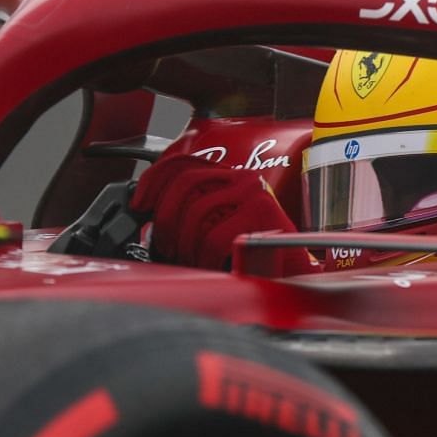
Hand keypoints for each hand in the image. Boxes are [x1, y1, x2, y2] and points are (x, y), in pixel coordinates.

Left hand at [129, 154, 309, 272]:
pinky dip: (206, 257)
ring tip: (191, 260)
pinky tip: (213, 265)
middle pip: (185, 184)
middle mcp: (243, 178)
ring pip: (196, 212)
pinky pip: (214, 237)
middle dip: (165, 218)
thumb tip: (152, 219)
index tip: (139, 204)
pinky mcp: (262, 214)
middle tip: (164, 245)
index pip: (183, 163)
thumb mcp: (221, 226)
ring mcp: (254, 193)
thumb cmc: (257, 254)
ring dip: (185, 244)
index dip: (153, 180)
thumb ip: (194, 215)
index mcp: (231, 177)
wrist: (296, 273)